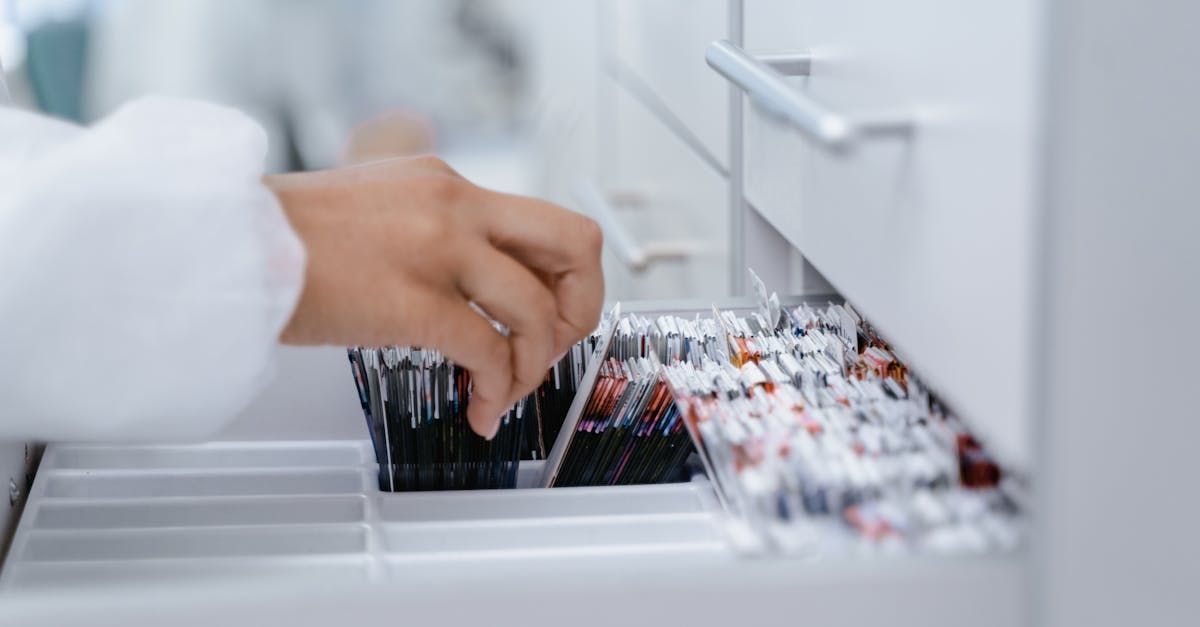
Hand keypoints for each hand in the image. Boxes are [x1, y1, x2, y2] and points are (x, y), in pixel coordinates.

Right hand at [267, 156, 603, 437]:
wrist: (223, 243)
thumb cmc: (286, 237)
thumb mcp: (375, 206)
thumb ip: (430, 229)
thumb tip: (472, 282)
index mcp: (447, 183)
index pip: (545, 222)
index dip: (565, 278)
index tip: (550, 314)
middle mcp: (454, 204)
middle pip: (574, 244)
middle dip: (581, 306)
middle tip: (554, 345)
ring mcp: (437, 249)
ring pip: (537, 310)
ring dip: (534, 364)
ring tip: (504, 392)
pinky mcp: (411, 300)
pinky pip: (489, 353)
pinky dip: (497, 391)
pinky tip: (480, 408)